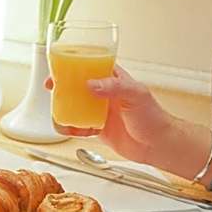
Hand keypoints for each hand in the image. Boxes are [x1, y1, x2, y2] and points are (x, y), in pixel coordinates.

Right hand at [46, 66, 174, 164]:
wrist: (159, 145)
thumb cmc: (154, 117)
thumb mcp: (136, 95)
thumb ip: (114, 87)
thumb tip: (91, 84)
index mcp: (114, 80)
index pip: (90, 66)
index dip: (73, 65)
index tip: (60, 69)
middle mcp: (104, 94)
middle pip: (77, 86)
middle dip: (62, 87)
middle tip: (52, 88)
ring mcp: (100, 111)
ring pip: (74, 107)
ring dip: (63, 109)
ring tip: (58, 112)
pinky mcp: (97, 128)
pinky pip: (78, 127)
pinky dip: (69, 128)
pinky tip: (67, 128)